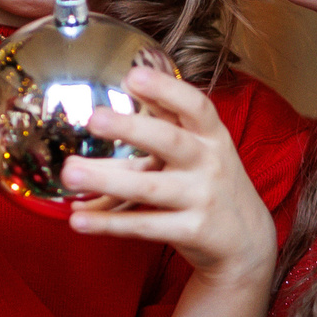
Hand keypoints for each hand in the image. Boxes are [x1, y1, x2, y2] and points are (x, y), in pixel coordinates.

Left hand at [63, 68, 275, 288]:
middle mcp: (209, 163)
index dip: (166, 89)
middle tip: (93, 118)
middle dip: (132, 129)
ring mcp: (202, 198)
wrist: (247, 240)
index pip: (195, 106)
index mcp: (212, 136)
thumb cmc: (211, 183)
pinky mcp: (191, 231)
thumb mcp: (202, 148)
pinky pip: (144, 225)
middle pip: (170, 142)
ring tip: (69, 172)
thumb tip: (124, 86)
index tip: (133, 76)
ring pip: (149, 188)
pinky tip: (78, 220)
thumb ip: (166, 121)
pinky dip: (109, 223)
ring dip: (107, 179)